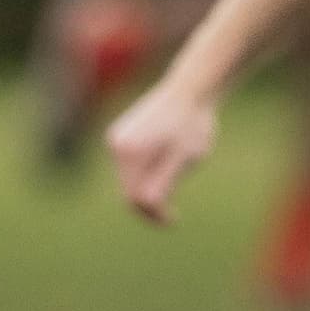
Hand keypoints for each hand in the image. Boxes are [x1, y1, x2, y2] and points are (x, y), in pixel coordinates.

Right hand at [105, 82, 218, 224]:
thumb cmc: (193, 124)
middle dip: (149, 204)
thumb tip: (144, 203)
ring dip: (149, 187)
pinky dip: (146, 173)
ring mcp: (116, 139)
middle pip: (128, 190)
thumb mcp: (184, 158)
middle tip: (173, 214)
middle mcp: (116, 144)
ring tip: (176, 174)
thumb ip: (162, 181)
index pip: (133, 197)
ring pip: (129, 179)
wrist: (191, 89)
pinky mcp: (122, 136)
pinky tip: (167, 162)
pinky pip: (131, 166)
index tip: (173, 221)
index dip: (152, 215)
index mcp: (129, 151)